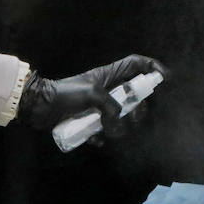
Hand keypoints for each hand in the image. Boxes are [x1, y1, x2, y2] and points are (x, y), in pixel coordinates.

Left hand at [16, 54, 165, 137]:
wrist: (39, 107)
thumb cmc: (65, 94)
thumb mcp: (92, 94)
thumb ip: (111, 108)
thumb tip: (118, 126)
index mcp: (109, 75)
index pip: (136, 64)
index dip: (152, 66)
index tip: (164, 78)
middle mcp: (108, 90)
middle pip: (136, 96)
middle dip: (139, 109)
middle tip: (133, 118)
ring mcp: (100, 106)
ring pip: (123, 118)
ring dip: (120, 128)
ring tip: (109, 132)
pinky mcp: (90, 122)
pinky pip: (105, 132)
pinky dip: (102, 138)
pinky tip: (95, 139)